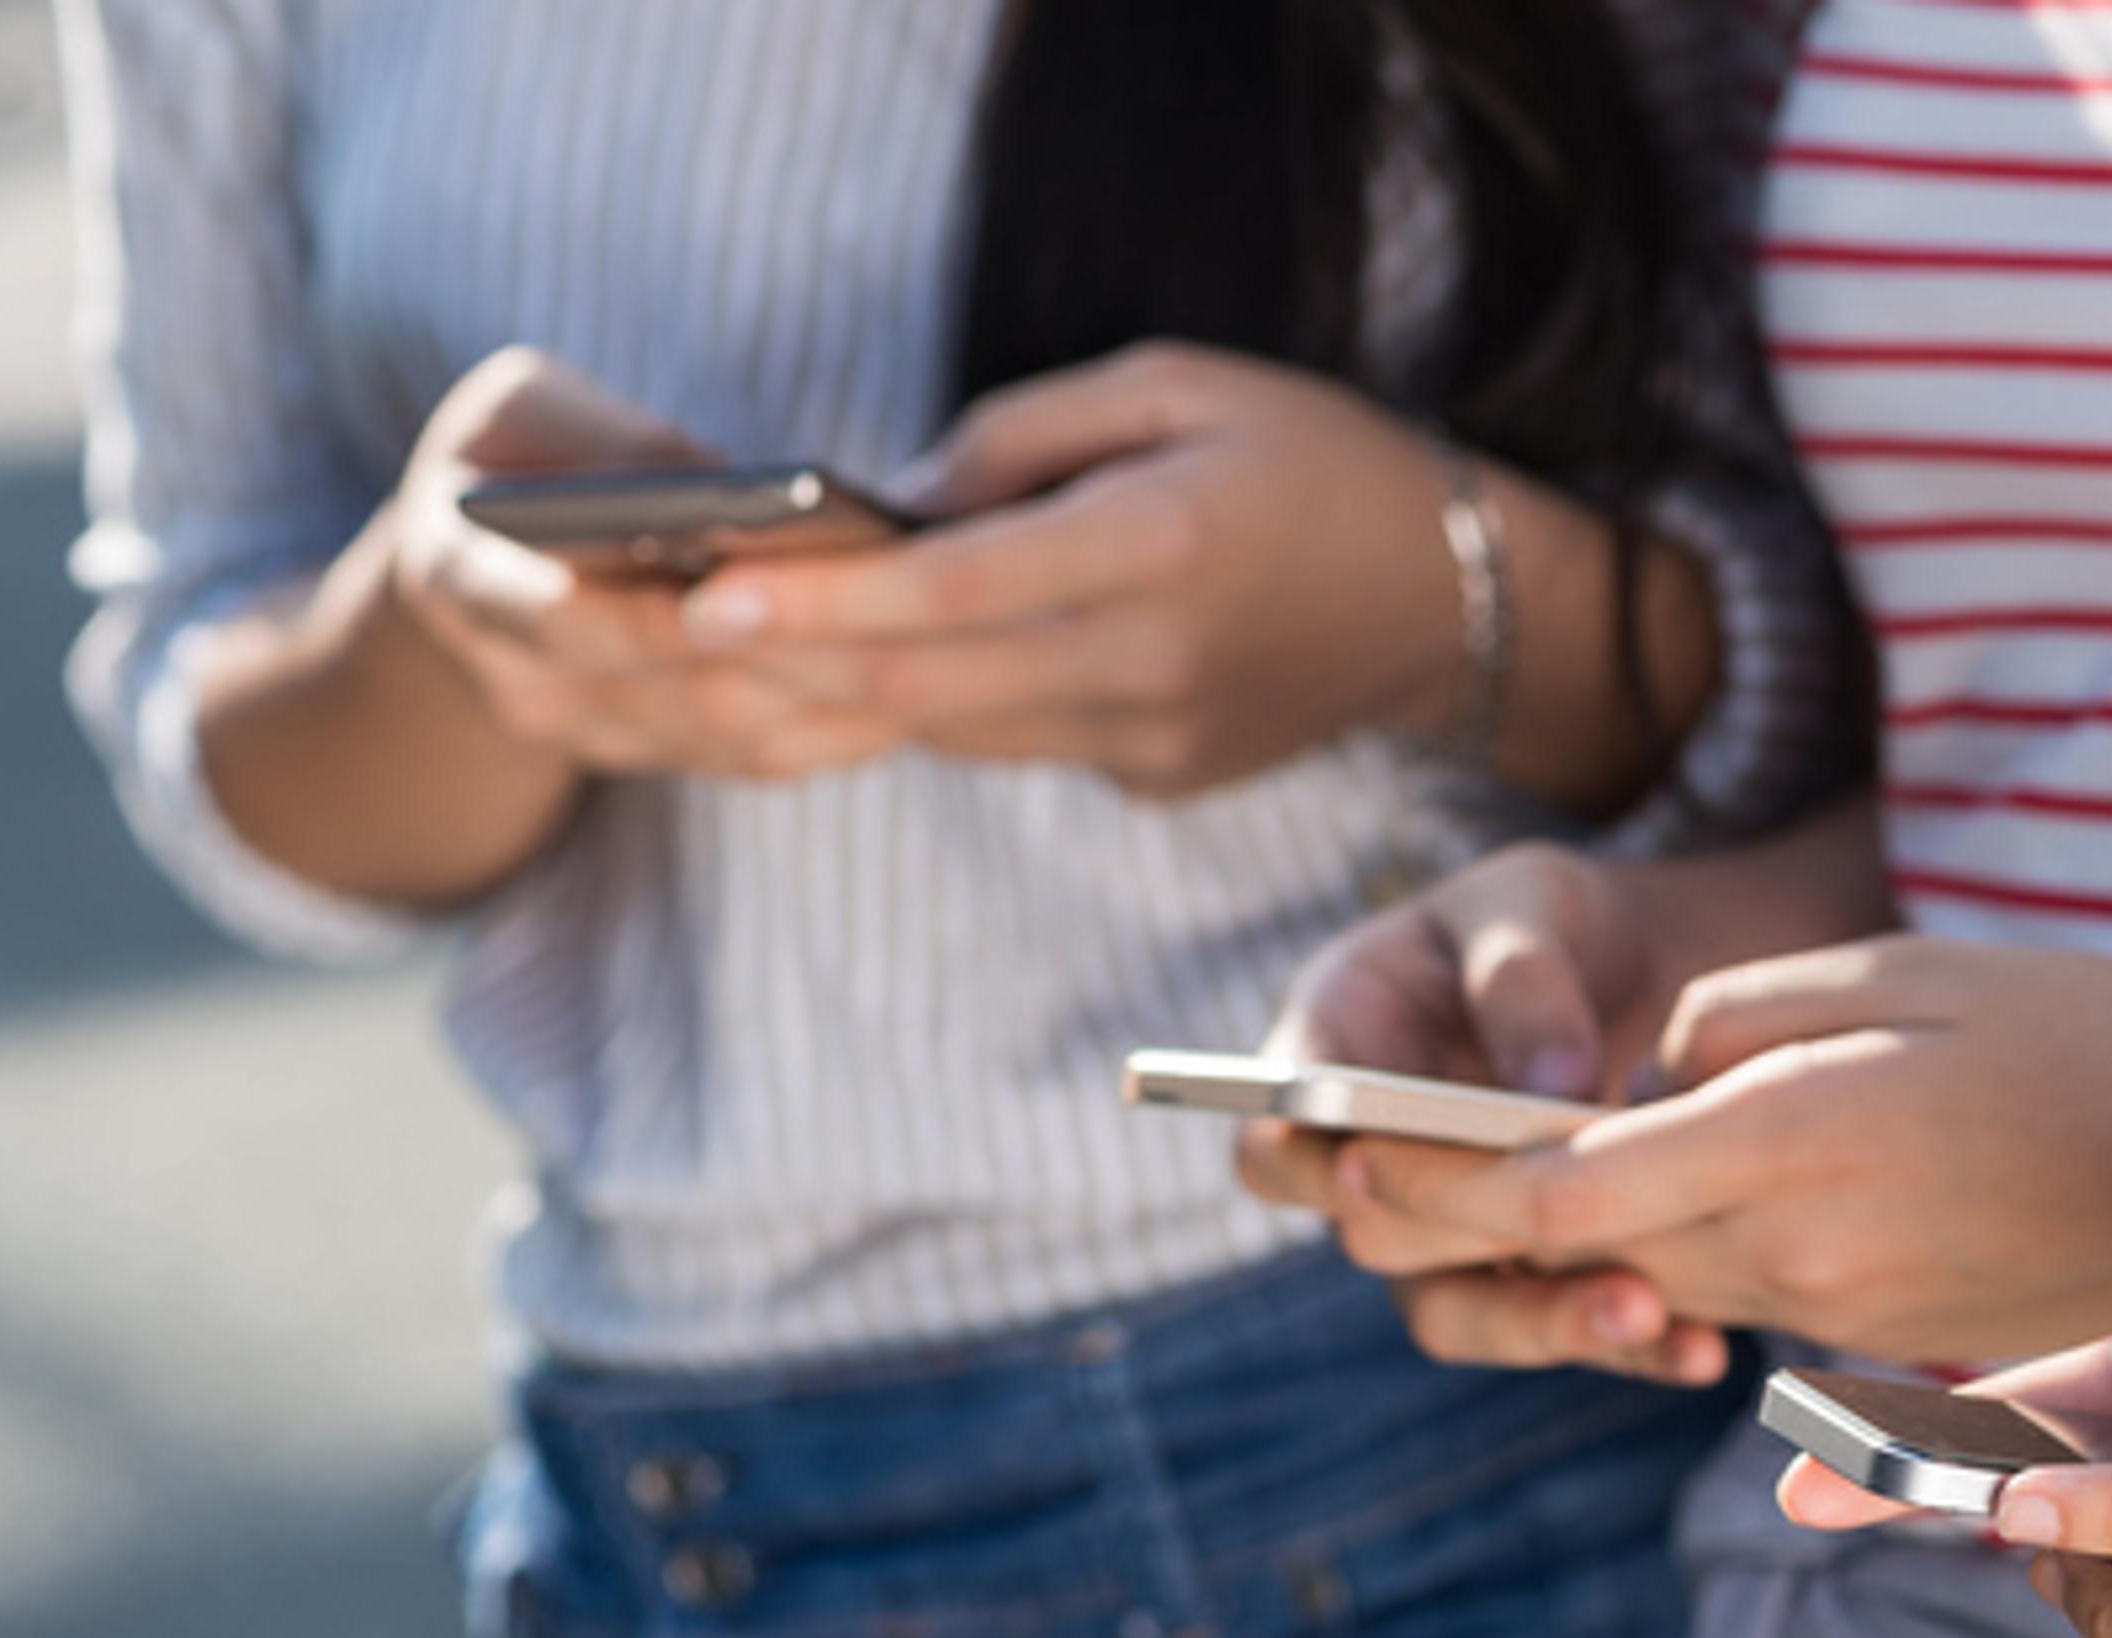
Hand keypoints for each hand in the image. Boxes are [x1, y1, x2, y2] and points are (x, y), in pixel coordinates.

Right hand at [389, 349, 909, 782]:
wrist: (484, 561)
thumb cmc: (515, 456)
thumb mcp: (520, 408)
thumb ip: (604, 436)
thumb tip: (723, 480)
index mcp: (464, 585)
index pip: (560, 621)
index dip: (651, 619)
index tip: (734, 590)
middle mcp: (528, 687)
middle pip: (676, 695)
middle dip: (787, 653)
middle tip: (888, 614)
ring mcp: (601, 739)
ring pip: (737, 738)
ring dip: (838, 692)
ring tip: (928, 641)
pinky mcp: (670, 758)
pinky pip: (769, 758)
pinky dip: (851, 722)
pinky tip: (923, 678)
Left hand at [676, 343, 1468, 796]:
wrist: (1447, 600)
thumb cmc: (1308, 458)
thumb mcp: (1175, 383)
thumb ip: (1022, 438)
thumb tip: (891, 507)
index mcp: (1157, 548)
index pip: (952, 594)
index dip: (820, 603)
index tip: (705, 593)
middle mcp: (1149, 664)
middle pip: (925, 690)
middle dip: (784, 666)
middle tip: (663, 635)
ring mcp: (1154, 740)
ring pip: (956, 729)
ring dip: (844, 694)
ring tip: (736, 647)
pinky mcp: (1158, 779)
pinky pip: (1019, 741)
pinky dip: (944, 703)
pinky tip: (882, 668)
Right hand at [1233, 843, 1734, 1383]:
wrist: (1633, 973)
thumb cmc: (1544, 921)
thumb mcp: (1528, 903)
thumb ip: (1520, 974)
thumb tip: (1549, 1082)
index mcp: (1332, 1062)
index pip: (1275, 1145)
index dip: (1307, 1166)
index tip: (1366, 1163)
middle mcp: (1374, 1170)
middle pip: (1375, 1238)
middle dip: (1460, 1241)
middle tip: (1546, 1228)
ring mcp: (1451, 1235)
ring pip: (1462, 1312)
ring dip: (1548, 1325)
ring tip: (1649, 1317)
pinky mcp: (1535, 1276)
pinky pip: (1562, 1327)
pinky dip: (1631, 1346)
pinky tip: (1701, 1350)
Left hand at [1337, 938, 2111, 1381]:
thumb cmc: (2092, 1039)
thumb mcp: (1906, 972)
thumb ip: (1750, 1017)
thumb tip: (1642, 1067)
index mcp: (1799, 1144)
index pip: (1564, 1187)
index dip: (1436, 1172)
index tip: (1344, 1139)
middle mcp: (1799, 1254)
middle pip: (1578, 1247)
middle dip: (1456, 1206)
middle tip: (1344, 1157)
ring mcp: (1837, 1318)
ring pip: (1646, 1276)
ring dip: (1556, 1235)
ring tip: (1457, 1169)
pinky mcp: (1872, 1347)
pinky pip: (1732, 1299)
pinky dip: (1663, 1254)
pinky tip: (1644, 1200)